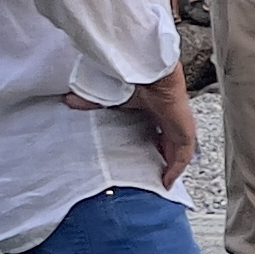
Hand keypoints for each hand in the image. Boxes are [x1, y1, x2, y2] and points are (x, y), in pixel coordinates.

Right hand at [62, 63, 196, 185]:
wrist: (149, 72)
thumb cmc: (134, 76)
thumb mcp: (109, 95)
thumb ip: (91, 101)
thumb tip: (69, 100)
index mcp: (153, 104)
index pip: (154, 127)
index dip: (148, 142)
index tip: (138, 156)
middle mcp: (168, 115)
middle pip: (167, 141)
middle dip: (160, 156)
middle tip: (149, 173)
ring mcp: (178, 123)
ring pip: (177, 150)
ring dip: (169, 165)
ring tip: (158, 181)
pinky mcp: (185, 131)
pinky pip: (183, 156)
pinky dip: (176, 169)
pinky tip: (167, 181)